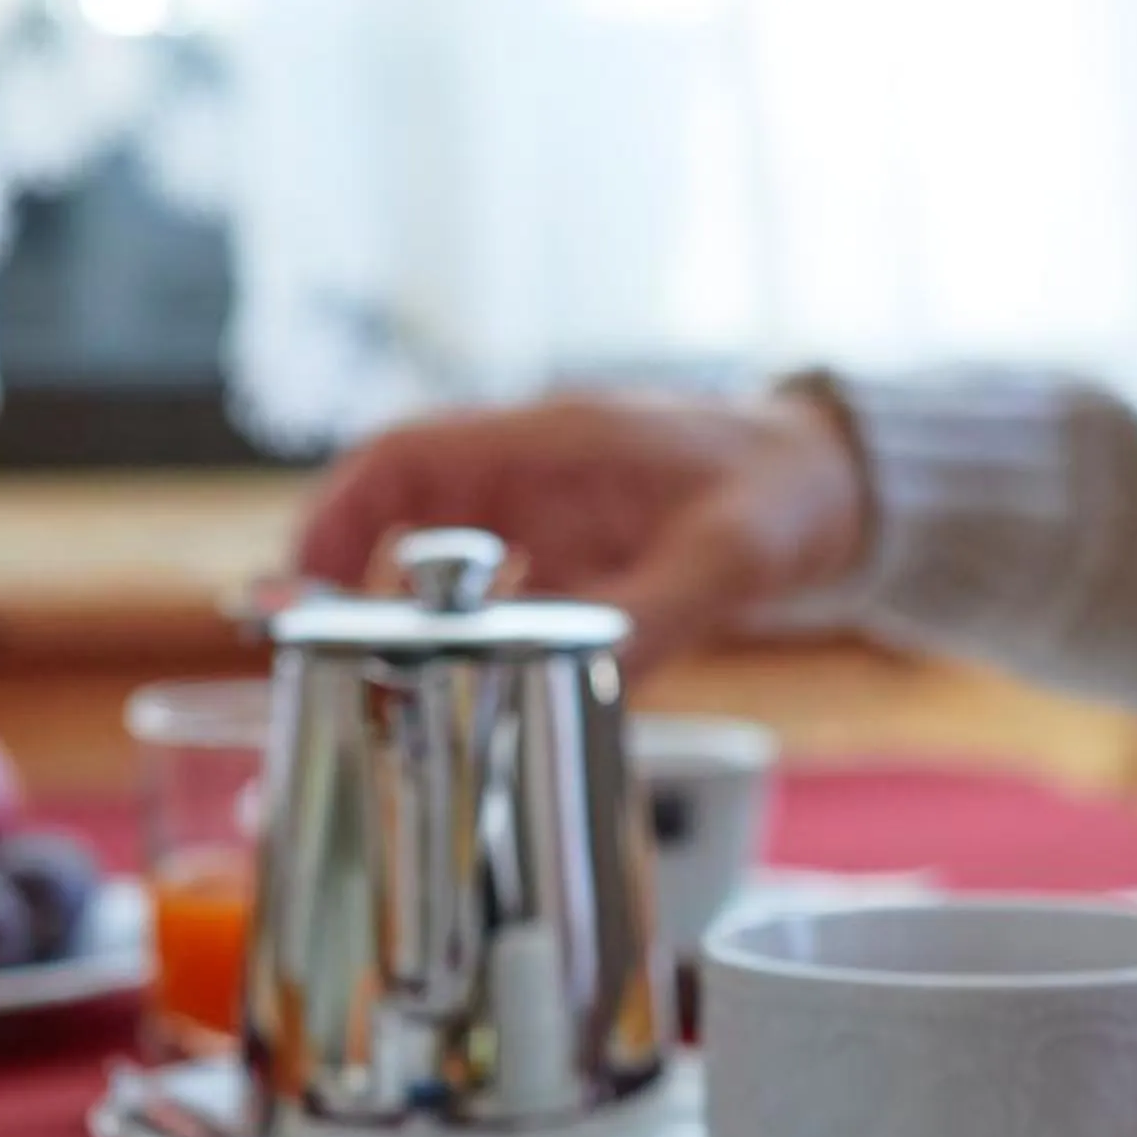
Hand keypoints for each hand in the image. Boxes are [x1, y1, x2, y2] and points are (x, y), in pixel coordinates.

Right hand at [294, 389, 868, 667]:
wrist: (838, 480)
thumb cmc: (785, 490)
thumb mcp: (731, 556)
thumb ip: (657, 614)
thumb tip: (590, 677)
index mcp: (551, 444)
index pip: (405, 459)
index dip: (336, 516)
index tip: (298, 585)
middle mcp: (533, 471)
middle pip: (398, 508)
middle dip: (345, 575)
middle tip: (316, 657)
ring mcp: (550, 512)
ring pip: (438, 554)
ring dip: (401, 613)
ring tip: (371, 684)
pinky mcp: (572, 553)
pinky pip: (495, 592)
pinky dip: (465, 637)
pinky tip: (462, 692)